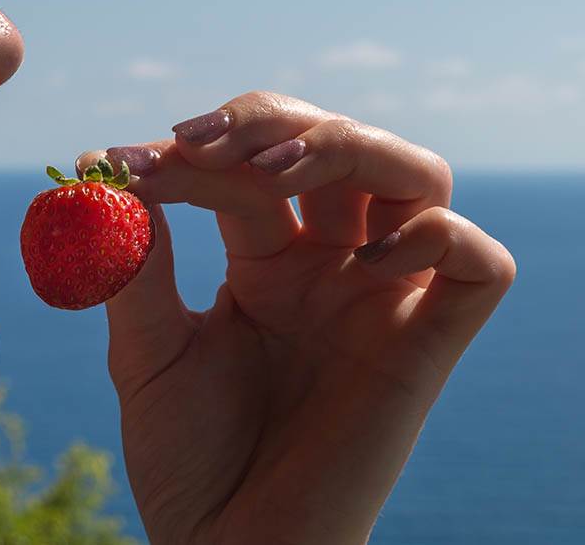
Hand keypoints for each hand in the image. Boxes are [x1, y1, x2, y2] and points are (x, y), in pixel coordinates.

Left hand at [77, 91, 515, 544]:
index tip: (130, 163)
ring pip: (418, 177)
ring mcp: (385, 301)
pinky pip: (479, 265)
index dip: (200, 153)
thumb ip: (136, 263)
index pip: (253, 168)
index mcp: (269, 261)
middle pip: (342, 146)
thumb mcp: (148, 350)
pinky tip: (363, 258)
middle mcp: (334, 268)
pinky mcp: (429, 347)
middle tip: (205, 140)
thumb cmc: (188, 461)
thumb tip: (105, 169)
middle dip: (276, 124)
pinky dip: (438, 236)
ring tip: (273, 171)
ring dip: (352, 146)